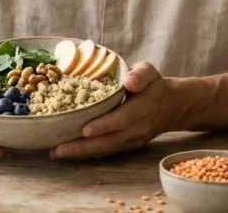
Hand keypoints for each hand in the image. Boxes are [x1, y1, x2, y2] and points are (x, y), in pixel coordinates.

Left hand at [50, 61, 179, 159]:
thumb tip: (130, 82)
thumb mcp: (150, 72)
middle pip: (109, 141)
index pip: (122, 119)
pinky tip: (68, 153)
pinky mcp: (126, 145)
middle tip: (58, 149)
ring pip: (105, 150)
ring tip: (56, 153)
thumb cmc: (154, 85)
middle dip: (83, 147)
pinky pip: (106, 152)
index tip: (85, 130)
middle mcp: (137, 128)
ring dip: (81, 154)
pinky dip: (87, 154)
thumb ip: (140, 75)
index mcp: (142, 108)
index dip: (104, 125)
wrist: (171, 106)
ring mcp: (132, 140)